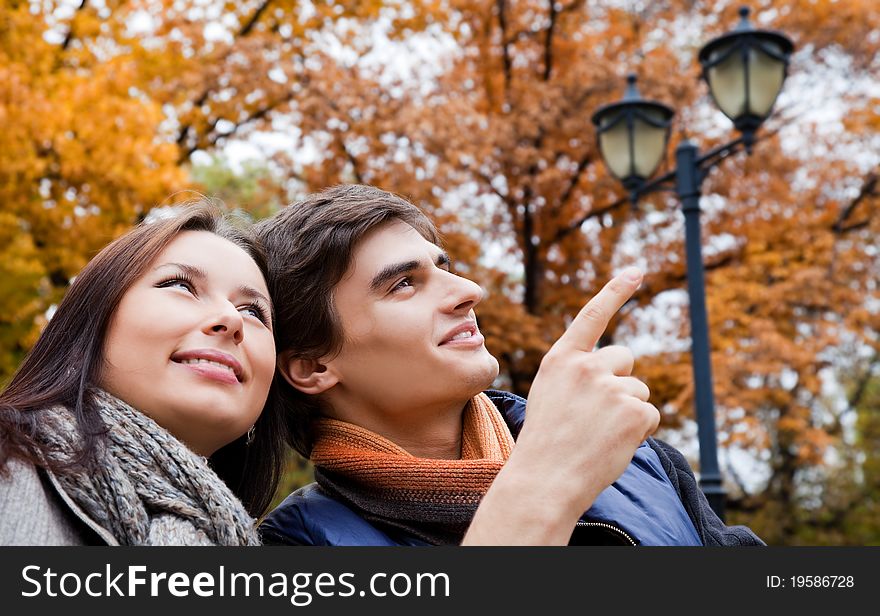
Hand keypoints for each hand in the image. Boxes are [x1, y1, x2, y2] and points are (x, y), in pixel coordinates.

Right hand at [513, 266, 659, 509]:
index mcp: (561, 360)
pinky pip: (650, 414)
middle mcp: (586, 366)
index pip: (592, 316)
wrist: (545, 480)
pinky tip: (613, 444)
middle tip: (596, 415)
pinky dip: (638, 431)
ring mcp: (610, 386)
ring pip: (639, 390)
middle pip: (624, 358)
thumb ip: (578, 375)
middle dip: (620, 382)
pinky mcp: (634, 410)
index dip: (616, 291)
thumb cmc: (546, 445)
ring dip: (628, 411)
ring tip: (598, 435)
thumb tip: (619, 369)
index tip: (636, 270)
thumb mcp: (551, 396)